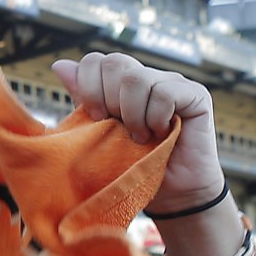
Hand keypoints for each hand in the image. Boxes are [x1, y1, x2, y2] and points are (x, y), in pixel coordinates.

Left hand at [52, 52, 223, 213]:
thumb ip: (84, 98)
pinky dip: (155, 118)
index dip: (88, 86)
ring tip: (140, 137)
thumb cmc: (133, 166)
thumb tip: (60, 65)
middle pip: (113, 62)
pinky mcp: (196, 94)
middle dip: (107, 100)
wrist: (171, 195)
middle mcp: (147, 76)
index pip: (96, 60)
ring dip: (132, 114)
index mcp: (121, 83)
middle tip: (118, 128)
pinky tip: (160, 134)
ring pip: (136, 78)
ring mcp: (172, 82)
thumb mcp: (100, 132)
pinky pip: (164, 92)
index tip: (95, 117)